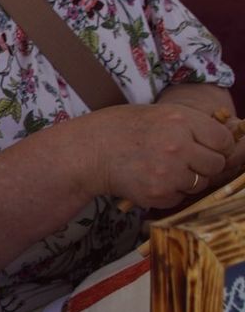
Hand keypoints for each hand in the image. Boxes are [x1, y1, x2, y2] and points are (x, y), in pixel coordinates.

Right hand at [65, 103, 233, 208]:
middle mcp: (178, 146)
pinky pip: (180, 198)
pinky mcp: (157, 193)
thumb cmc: (121, 129)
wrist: (86, 152)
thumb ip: (191, 125)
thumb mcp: (158, 114)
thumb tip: (224, 141)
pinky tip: (150, 180)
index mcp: (181, 121)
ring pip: (200, 184)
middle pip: (216, 164)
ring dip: (186, 180)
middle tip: (183, 161)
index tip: (205, 147)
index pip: (224, 140)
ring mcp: (168, 172)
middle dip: (203, 165)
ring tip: (163, 170)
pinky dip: (169, 193)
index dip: (217, 145)